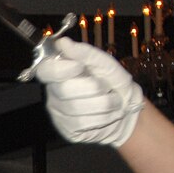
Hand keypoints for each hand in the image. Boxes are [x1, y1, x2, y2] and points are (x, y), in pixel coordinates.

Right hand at [30, 37, 144, 148]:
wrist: (129, 110)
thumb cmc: (116, 85)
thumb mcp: (106, 65)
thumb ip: (85, 54)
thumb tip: (62, 42)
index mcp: (61, 73)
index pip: (44, 70)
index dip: (61, 70)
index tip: (79, 67)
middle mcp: (54, 93)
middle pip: (63, 90)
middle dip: (93, 88)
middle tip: (106, 87)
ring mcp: (59, 113)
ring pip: (75, 108)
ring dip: (103, 104)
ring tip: (113, 102)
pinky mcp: (67, 129)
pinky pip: (82, 123)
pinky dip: (102, 118)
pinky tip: (108, 114)